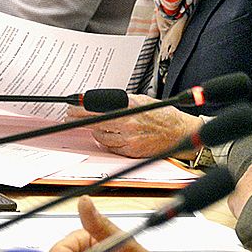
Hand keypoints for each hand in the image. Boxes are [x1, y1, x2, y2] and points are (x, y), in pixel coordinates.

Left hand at [64, 96, 203, 157]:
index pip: (98, 109)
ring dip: (95, 131)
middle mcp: (128, 124)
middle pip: (95, 123)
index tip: (72, 108)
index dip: (81, 109)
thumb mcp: (142, 100)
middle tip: (71, 117)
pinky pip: (111, 147)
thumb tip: (101, 101)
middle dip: (80, 120)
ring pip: (101, 136)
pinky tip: (107, 136)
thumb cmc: (163, 115)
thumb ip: (122, 101)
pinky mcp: (132, 151)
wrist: (180, 132)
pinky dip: (107, 141)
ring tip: (92, 126)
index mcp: (130, 108)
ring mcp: (129, 139)